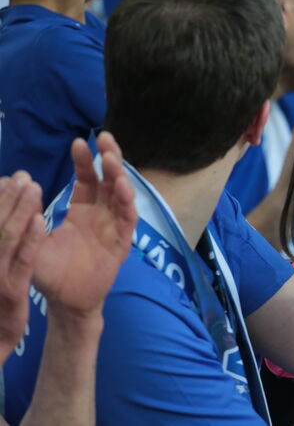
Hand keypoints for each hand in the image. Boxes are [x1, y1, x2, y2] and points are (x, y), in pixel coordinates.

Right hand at [0, 172, 44, 361]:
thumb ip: (0, 240)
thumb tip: (8, 207)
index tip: (10, 177)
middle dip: (10, 197)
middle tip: (23, 175)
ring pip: (6, 236)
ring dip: (19, 210)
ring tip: (32, 187)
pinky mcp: (9, 292)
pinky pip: (22, 262)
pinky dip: (30, 240)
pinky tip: (40, 221)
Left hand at [32, 133, 136, 318]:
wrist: (64, 302)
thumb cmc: (49, 272)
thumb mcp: (33, 240)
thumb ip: (29, 216)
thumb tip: (18, 184)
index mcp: (83, 210)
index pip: (87, 179)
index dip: (84, 161)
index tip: (77, 142)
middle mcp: (102, 213)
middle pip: (109, 179)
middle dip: (109, 157)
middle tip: (104, 137)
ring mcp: (114, 225)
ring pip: (122, 193)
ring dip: (118, 175)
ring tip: (111, 158)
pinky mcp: (122, 241)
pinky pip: (128, 217)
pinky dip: (126, 201)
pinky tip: (120, 186)